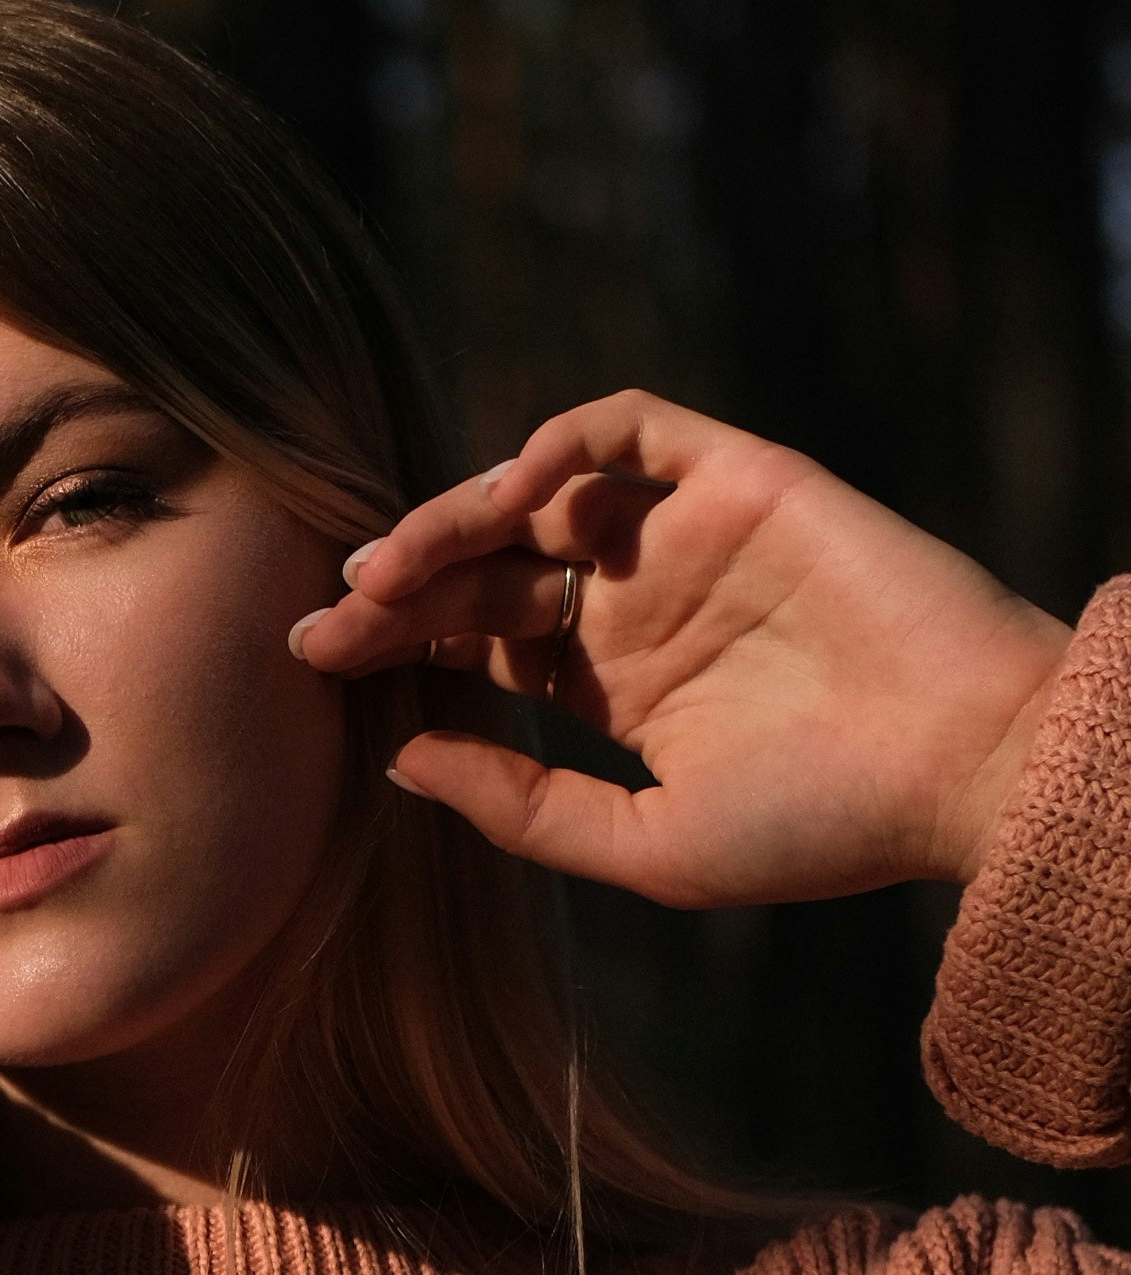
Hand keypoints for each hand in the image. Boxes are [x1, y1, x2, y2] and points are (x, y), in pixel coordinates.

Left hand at [286, 391, 1073, 903]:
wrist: (962, 769)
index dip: (394, 646)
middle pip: (488, 572)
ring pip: (536, 496)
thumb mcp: (641, 843)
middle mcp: (641, 604)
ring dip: (455, 517)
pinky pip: (630, 430)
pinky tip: (505, 498)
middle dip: (400, 587)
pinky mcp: (740, 479)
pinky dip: (557, 445)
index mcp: (616, 689)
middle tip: (329, 616)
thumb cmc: (821, 829)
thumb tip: (398, 759)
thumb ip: (522, 806)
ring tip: (392, 568)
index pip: (476, 647)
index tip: (312, 665)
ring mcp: (687, 536)